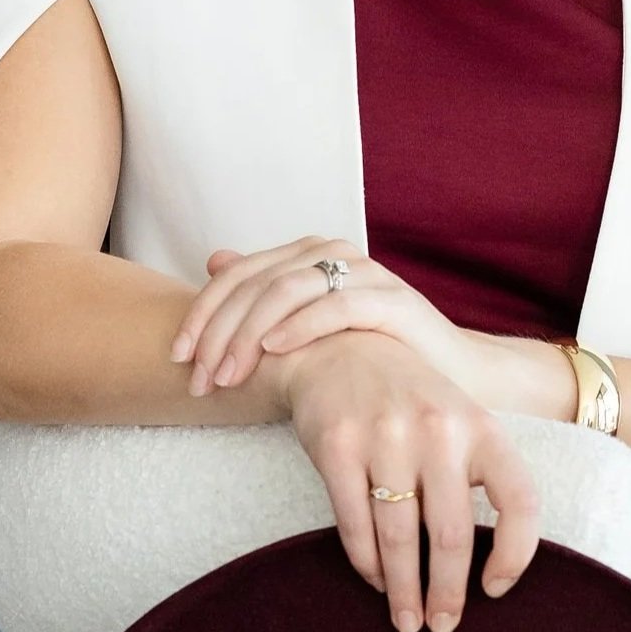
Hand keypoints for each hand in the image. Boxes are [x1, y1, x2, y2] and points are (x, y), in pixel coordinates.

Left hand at [170, 237, 477, 395]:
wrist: (452, 376)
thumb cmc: (376, 356)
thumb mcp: (310, 327)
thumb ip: (266, 294)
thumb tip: (215, 259)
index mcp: (309, 255)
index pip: (237, 274)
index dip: (201, 313)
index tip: (178, 357)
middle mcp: (334, 254)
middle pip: (256, 281)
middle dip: (218, 331)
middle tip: (198, 377)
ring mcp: (365, 273)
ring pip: (288, 290)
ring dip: (249, 335)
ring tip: (228, 374)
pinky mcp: (393, 300)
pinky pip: (336, 305)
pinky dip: (299, 326)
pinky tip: (273, 351)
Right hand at [273, 330, 540, 631]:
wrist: (340, 349)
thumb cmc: (412, 401)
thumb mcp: (460, 421)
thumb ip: (477, 475)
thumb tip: (487, 564)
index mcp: (481, 426)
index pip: (519, 500)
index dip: (515, 554)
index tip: (496, 590)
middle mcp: (438, 430)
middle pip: (451, 534)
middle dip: (448, 592)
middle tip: (443, 627)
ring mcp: (385, 436)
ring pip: (398, 537)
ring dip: (403, 589)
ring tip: (407, 620)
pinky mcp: (337, 446)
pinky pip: (354, 524)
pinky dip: (366, 563)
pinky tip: (375, 582)